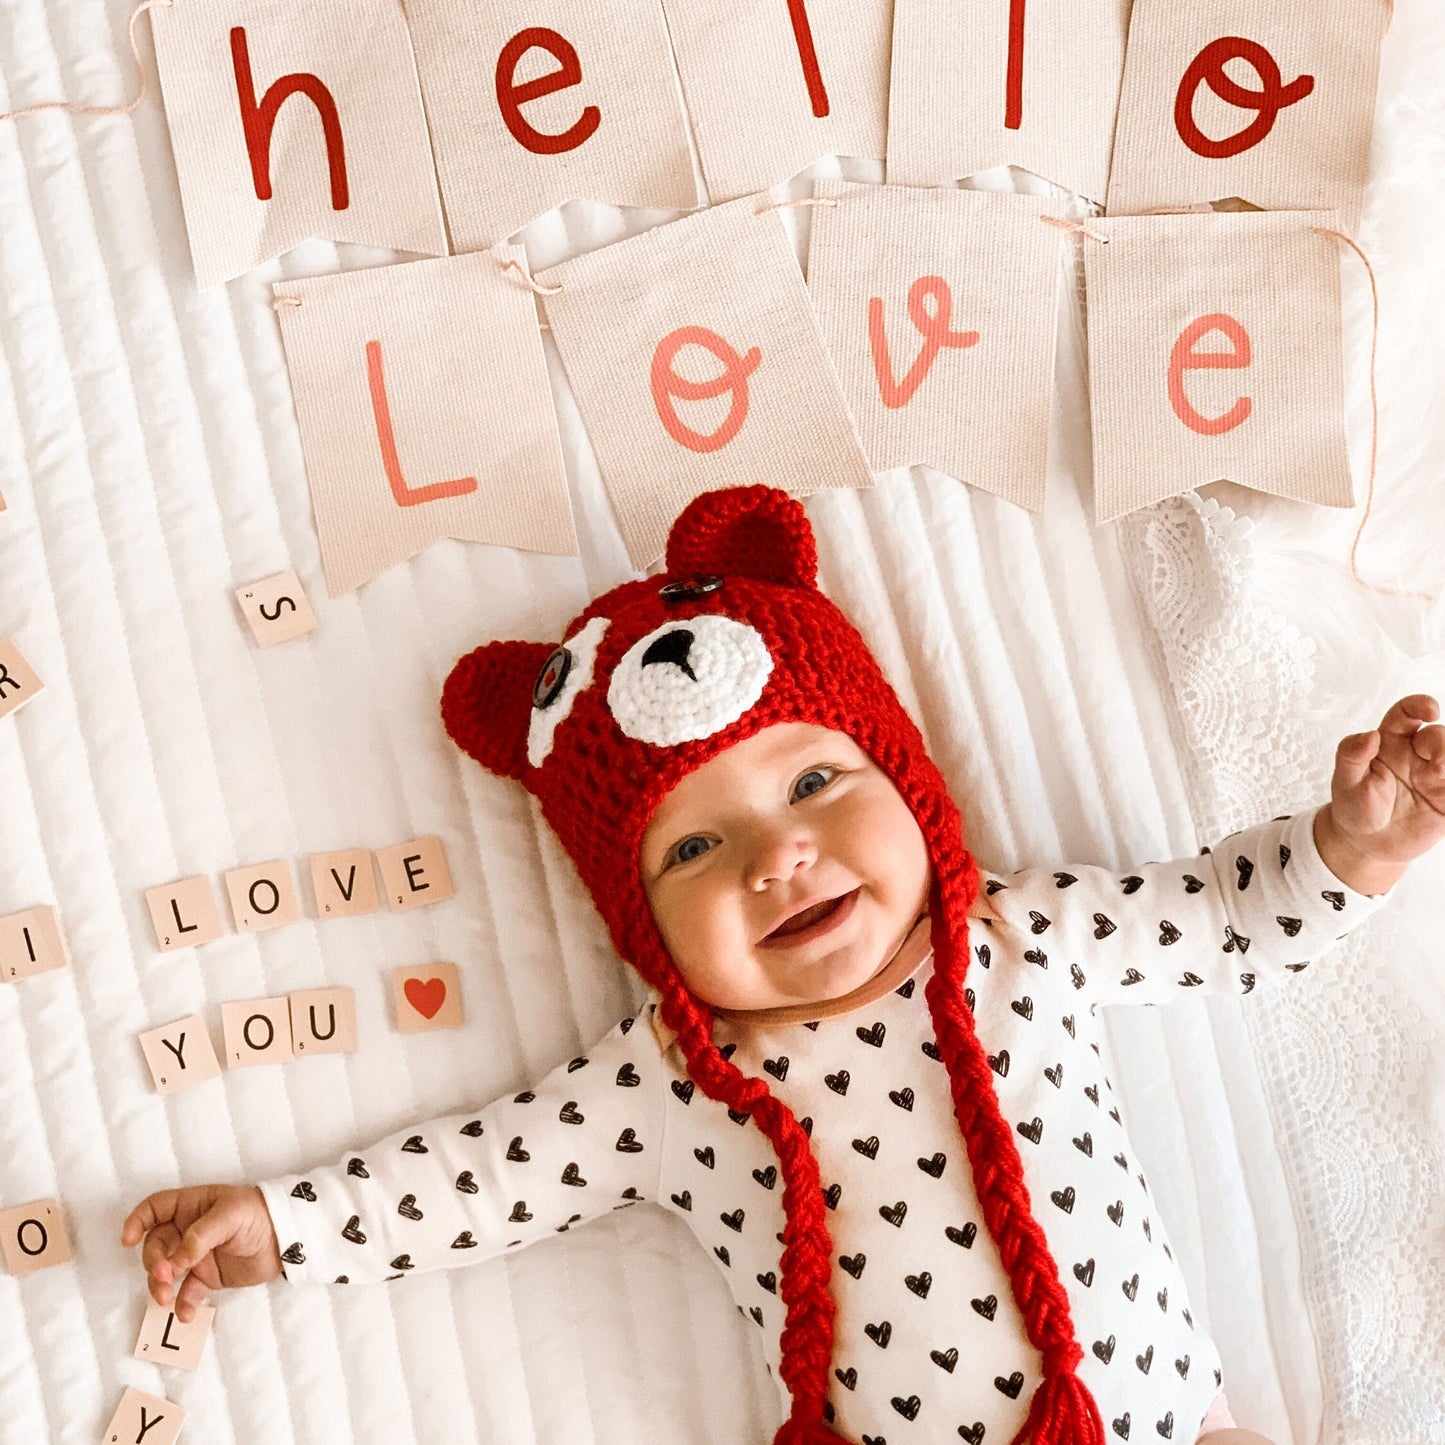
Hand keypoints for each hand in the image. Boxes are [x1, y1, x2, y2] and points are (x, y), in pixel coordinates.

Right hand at [121, 1184, 282, 1322]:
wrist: (286, 1238)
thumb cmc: (259, 1213)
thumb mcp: (231, 1215)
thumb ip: (201, 1235)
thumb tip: (177, 1259)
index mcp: (191, 1206)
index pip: (154, 1208)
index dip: (137, 1221)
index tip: (129, 1240)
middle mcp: (187, 1230)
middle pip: (155, 1246)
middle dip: (153, 1262)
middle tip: (164, 1276)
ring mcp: (195, 1255)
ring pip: (165, 1272)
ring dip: (160, 1286)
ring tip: (167, 1298)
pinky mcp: (207, 1277)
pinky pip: (187, 1293)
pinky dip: (183, 1304)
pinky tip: (186, 1314)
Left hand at [1317, 694, 1444, 893]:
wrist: (1366, 843)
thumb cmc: (1354, 806)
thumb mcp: (1345, 781)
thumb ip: (1351, 755)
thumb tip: (1370, 735)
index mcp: (1391, 742)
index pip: (1407, 713)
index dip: (1420, 704)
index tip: (1430, 711)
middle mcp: (1417, 754)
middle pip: (1438, 735)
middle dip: (1443, 745)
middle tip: (1437, 767)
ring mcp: (1435, 776)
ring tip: (1442, 778)